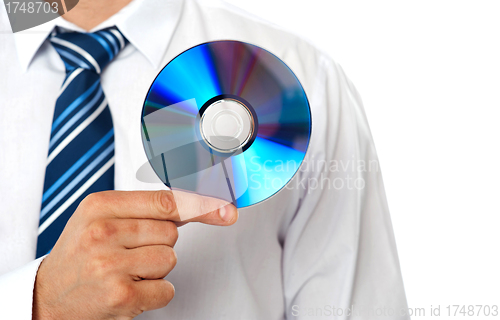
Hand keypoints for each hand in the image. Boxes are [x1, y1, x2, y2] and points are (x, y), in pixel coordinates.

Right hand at [32, 190, 236, 319]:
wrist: (48, 296)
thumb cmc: (83, 254)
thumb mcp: (104, 218)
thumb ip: (149, 209)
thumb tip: (208, 203)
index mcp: (100, 205)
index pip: (165, 201)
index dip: (200, 205)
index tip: (226, 207)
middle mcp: (102, 231)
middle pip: (171, 232)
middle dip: (158, 244)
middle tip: (127, 253)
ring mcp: (110, 264)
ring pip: (170, 259)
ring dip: (155, 269)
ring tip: (124, 271)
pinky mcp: (120, 295)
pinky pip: (166, 288)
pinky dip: (154, 293)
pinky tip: (127, 289)